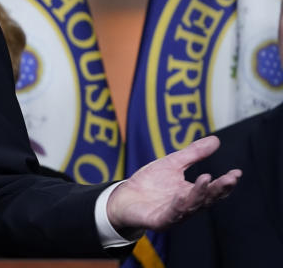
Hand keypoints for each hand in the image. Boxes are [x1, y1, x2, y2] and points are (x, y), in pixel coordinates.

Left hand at [107, 135, 240, 231]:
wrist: (124, 197)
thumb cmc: (150, 182)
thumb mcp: (173, 163)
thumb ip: (194, 154)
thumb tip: (216, 140)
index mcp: (191, 193)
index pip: (213, 190)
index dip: (225, 183)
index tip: (236, 173)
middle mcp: (186, 206)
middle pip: (206, 199)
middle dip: (218, 189)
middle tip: (230, 178)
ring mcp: (173, 215)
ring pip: (190, 206)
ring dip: (199, 194)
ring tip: (206, 179)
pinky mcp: (158, 221)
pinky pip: (170, 215)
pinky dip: (177, 206)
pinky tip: (181, 195)